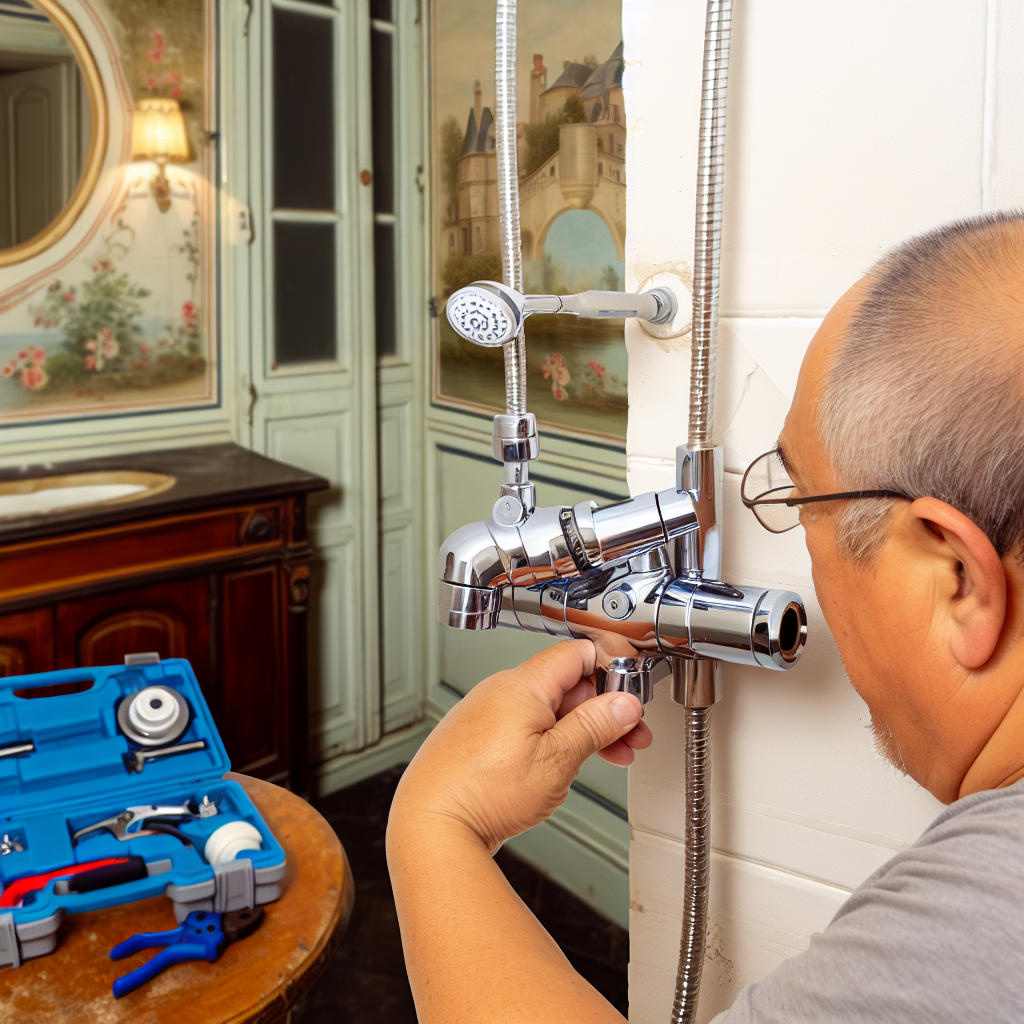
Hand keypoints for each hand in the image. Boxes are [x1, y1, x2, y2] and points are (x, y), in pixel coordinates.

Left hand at [390, 639, 652, 853]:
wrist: (430, 826)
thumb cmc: (482, 793)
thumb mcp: (556, 760)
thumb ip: (594, 726)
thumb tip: (623, 704)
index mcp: (521, 685)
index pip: (577, 653)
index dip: (611, 666)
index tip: (633, 689)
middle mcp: (501, 692)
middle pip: (566, 683)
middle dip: (605, 707)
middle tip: (632, 734)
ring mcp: (488, 716)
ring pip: (548, 709)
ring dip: (584, 728)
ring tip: (612, 754)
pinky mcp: (480, 740)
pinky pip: (527, 728)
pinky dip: (556, 740)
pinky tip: (571, 764)